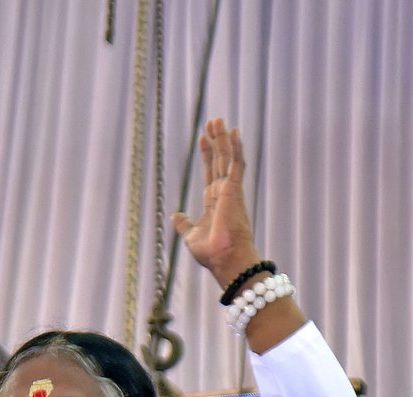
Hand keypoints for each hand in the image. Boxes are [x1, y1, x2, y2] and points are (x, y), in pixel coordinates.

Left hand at [172, 119, 259, 288]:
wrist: (225, 261)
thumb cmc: (212, 254)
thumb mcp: (191, 237)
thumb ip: (184, 224)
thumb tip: (175, 215)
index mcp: (214, 204)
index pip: (210, 174)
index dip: (206, 156)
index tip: (202, 140)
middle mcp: (224, 194)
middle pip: (219, 161)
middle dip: (215, 141)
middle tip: (212, 121)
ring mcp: (231, 191)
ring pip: (227, 158)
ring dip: (223, 139)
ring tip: (218, 120)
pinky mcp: (235, 190)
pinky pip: (237, 164)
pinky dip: (235, 148)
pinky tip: (234, 132)